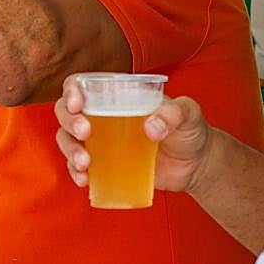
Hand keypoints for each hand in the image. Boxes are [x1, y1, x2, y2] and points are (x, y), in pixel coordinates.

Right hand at [54, 76, 212, 194]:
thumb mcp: (189, 114)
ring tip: (85, 163)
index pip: (83, 85)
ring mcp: (101, 142)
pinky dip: (75, 172)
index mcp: (118, 95)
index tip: (77, 104)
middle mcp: (103, 115)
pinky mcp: (104, 165)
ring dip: (69, 149)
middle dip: (68, 121)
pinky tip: (84, 179)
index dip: (71, 90)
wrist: (196, 164)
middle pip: (66, 112)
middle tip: (85, 132)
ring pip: (68, 139)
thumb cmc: (190, 130)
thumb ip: (175, 113)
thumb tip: (150, 128)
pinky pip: (78, 167)